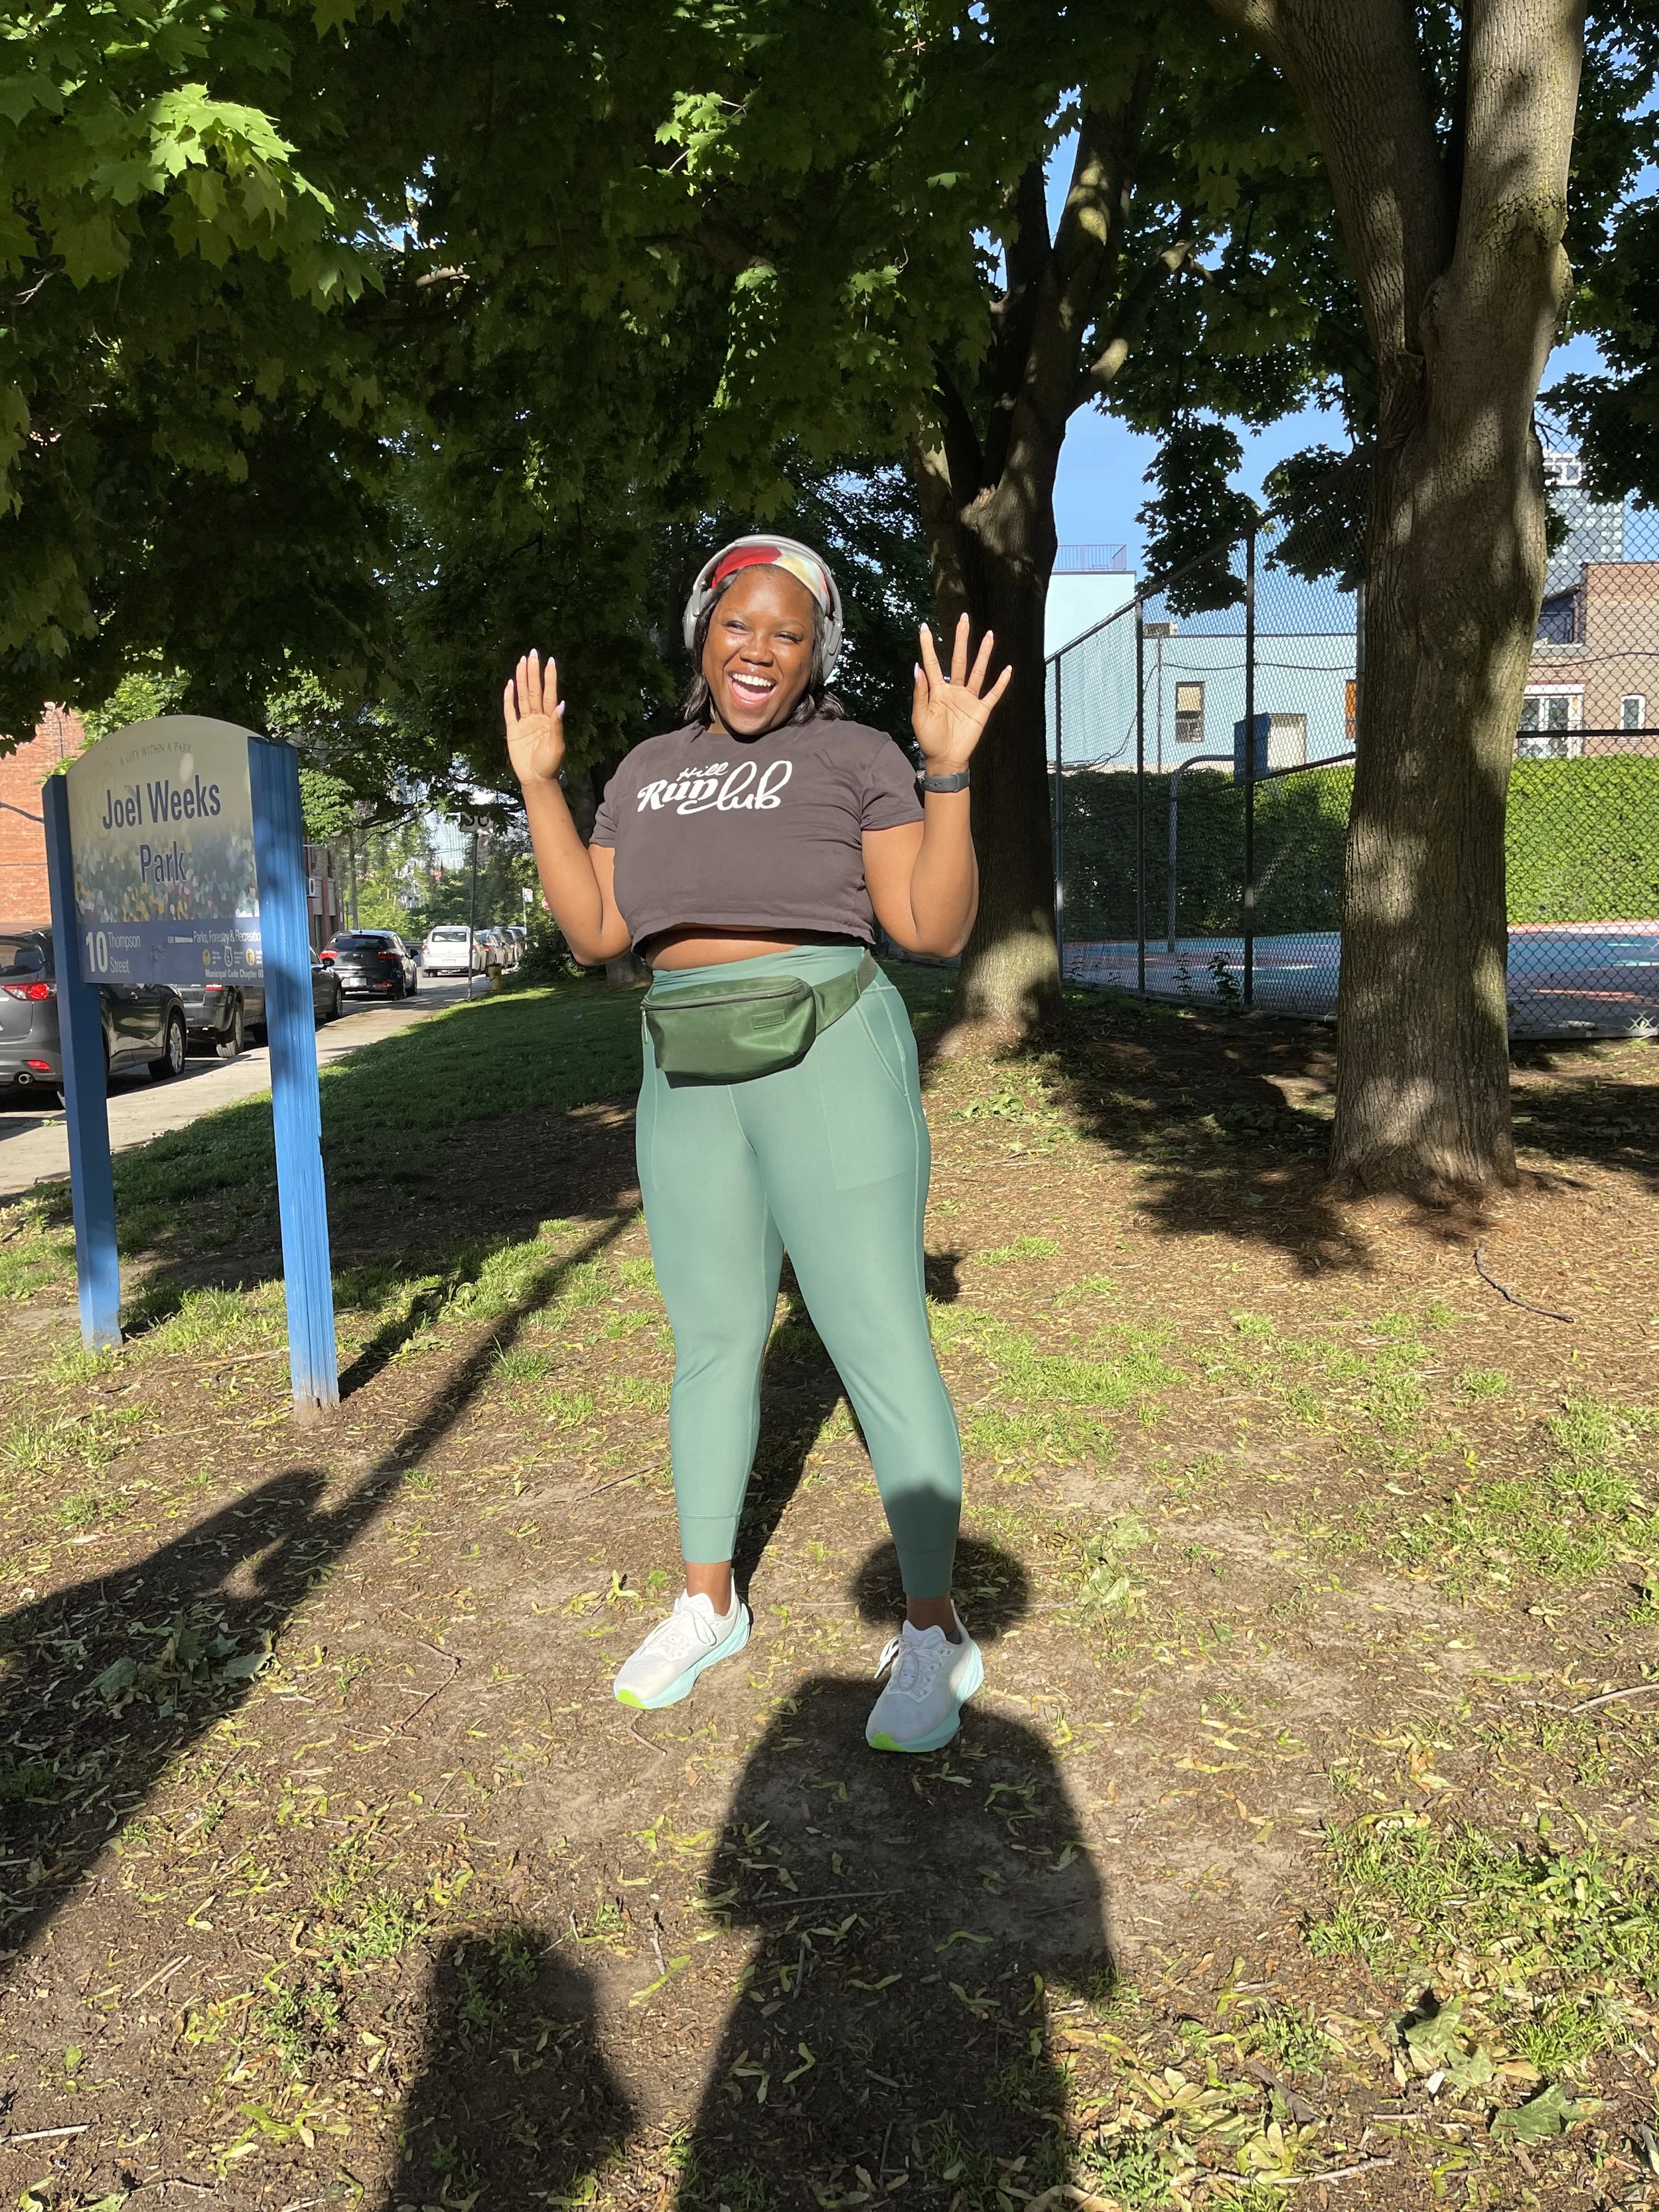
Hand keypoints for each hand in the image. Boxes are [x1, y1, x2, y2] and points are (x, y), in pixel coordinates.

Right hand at [503, 650, 565, 785]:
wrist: (537, 779)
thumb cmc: (550, 765)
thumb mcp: (557, 746)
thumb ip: (557, 725)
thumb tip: (560, 704)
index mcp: (549, 719)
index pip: (549, 694)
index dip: (549, 678)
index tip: (550, 661)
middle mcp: (537, 717)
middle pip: (534, 690)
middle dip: (533, 672)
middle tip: (532, 653)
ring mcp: (524, 722)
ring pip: (522, 696)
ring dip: (521, 679)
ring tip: (521, 662)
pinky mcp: (513, 730)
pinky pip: (509, 711)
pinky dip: (508, 698)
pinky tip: (509, 684)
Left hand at [910, 614, 1011, 773]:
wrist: (945, 760)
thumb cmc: (929, 739)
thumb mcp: (919, 716)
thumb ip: (920, 692)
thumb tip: (918, 667)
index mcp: (937, 691)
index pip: (932, 662)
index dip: (928, 646)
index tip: (924, 627)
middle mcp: (954, 690)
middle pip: (959, 659)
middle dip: (961, 639)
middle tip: (964, 619)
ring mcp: (969, 699)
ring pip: (978, 671)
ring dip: (983, 654)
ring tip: (989, 635)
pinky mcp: (981, 710)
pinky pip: (993, 694)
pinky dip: (1001, 683)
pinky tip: (1007, 669)